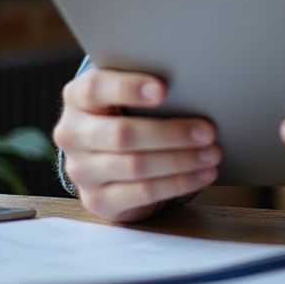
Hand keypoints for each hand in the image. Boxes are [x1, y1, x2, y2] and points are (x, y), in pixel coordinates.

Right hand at [53, 67, 220, 223]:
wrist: (104, 152)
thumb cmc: (126, 109)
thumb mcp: (126, 92)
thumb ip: (146, 85)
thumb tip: (193, 84)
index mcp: (77, 97)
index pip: (96, 89)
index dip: (129, 88)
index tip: (164, 89)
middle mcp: (72, 133)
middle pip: (123, 134)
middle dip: (171, 133)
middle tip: (208, 130)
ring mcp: (81, 170)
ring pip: (135, 166)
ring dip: (180, 161)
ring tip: (212, 153)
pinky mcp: (97, 200)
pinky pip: (142, 193)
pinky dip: (178, 183)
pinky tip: (202, 174)